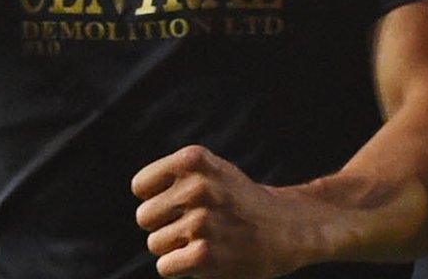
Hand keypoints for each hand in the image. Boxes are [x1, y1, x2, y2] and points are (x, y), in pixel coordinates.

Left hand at [132, 145, 325, 278]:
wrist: (287, 229)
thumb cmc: (239, 200)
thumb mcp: (211, 170)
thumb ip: (173, 174)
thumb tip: (140, 192)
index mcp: (193, 160)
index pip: (140, 187)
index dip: (156, 199)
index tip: (180, 204)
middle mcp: (196, 187)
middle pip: (144, 218)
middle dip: (164, 225)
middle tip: (196, 226)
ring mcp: (201, 221)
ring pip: (155, 244)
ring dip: (175, 249)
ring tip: (206, 240)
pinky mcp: (204, 254)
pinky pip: (164, 266)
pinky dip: (179, 268)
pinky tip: (204, 258)